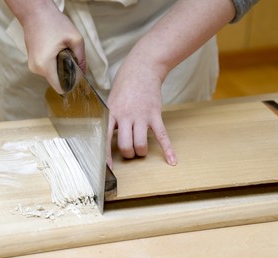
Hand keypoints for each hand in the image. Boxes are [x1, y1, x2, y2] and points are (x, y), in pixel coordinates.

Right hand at [5, 0, 85, 93]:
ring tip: (61, 50)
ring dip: (59, 66)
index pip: (59, 88)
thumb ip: (81, 59)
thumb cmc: (54, 22)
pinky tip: (55, 49)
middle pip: (56, 81)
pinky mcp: (32, 60)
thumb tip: (84, 73)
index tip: (76, 75)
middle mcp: (36, 69)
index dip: (70, 84)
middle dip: (66, 73)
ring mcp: (32, 65)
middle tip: (70, 57)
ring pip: (52, 74)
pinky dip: (53, 62)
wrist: (34, 11)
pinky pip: (46, 67)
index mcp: (45, 66)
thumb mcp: (75, 39)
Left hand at [106, 54, 176, 168]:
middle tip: (130, 151)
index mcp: (112, 113)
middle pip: (125, 146)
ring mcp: (141, 116)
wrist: (143, 68)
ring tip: (141, 150)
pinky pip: (162, 136)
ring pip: (141, 144)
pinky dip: (168, 150)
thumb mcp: (111, 100)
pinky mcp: (155, 115)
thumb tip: (109, 137)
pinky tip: (172, 161)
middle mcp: (126, 117)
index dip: (106, 156)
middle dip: (128, 154)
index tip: (108, 168)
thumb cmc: (125, 84)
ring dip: (141, 152)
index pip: (105, 139)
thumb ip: (110, 118)